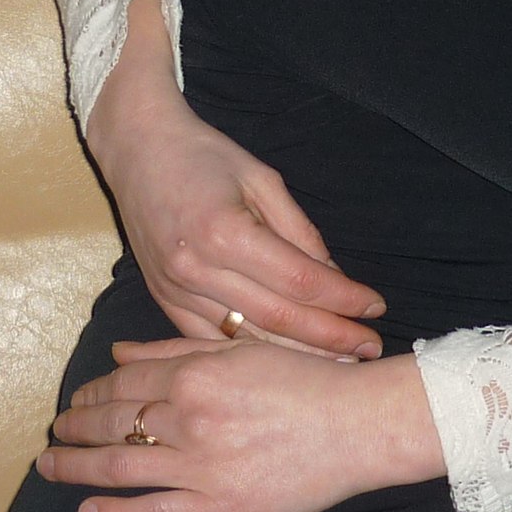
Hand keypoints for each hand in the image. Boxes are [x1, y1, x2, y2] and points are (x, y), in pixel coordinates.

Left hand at [37, 339, 439, 511]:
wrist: (357, 426)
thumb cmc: (306, 381)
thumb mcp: (240, 350)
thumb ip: (174, 352)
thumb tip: (119, 354)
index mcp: (193, 376)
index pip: (121, 385)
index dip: (90, 394)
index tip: (74, 400)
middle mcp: (188, 420)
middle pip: (111, 424)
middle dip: (73, 429)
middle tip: (54, 434)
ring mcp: (199, 467)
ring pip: (119, 468)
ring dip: (76, 468)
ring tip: (52, 467)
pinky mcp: (216, 509)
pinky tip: (88, 510)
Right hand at [90, 0, 385, 357]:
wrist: (136, 149)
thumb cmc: (203, 155)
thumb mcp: (262, 179)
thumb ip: (299, 232)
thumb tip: (335, 279)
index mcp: (225, 231)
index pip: (300, 280)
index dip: (343, 298)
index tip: (375, 306)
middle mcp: (197, 268)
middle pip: (278, 317)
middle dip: (331, 336)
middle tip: (370, 348)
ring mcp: (175, 289)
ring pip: (246, 339)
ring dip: (296, 354)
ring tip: (339, 362)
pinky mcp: (163, 299)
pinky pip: (211, 340)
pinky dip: (251, 353)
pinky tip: (284, 360)